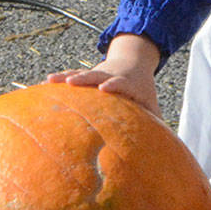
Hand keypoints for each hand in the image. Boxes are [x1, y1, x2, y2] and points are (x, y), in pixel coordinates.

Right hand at [44, 34, 162, 115]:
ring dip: (67, 77)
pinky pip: (72, 75)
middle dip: (85, 78)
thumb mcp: (150, 103)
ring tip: (51, 80)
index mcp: (127, 83)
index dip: (113, 85)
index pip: (120, 83)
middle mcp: (109, 76)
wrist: (133, 61)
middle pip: (96, 75)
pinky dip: (60, 79)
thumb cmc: (142, 90)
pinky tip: (46, 83)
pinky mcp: (87, 75)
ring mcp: (96, 74)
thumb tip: (164, 148)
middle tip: (72, 82)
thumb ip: (154, 122)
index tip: (104, 88)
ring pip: (81, 73)